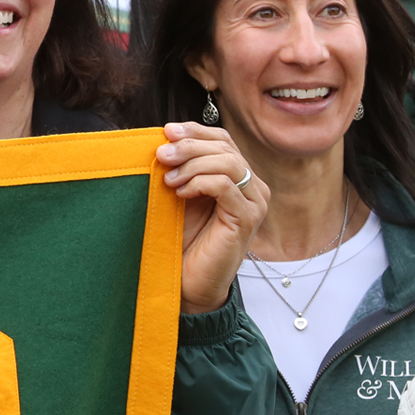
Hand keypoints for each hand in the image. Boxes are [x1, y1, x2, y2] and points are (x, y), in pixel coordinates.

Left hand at [158, 123, 267, 315]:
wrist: (187, 283)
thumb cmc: (182, 241)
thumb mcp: (179, 196)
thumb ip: (180, 169)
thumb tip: (164, 138)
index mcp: (238, 178)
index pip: (222, 140)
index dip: (195, 131)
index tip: (166, 131)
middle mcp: (252, 188)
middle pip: (225, 148)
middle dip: (189, 145)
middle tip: (161, 154)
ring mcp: (253, 203)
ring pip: (228, 163)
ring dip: (193, 164)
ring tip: (168, 179)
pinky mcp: (247, 219)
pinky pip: (226, 186)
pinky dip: (201, 182)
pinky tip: (181, 192)